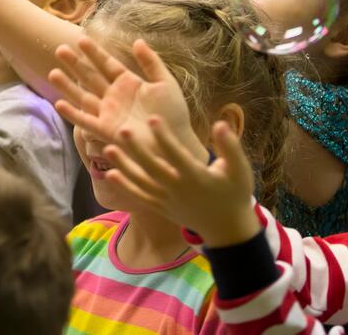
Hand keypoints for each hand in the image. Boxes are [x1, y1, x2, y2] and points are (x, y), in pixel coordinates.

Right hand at [52, 37, 200, 154]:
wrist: (175, 142)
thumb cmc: (173, 114)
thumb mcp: (165, 83)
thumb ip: (151, 62)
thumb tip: (137, 41)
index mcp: (128, 83)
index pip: (107, 64)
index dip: (94, 52)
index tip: (81, 39)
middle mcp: (114, 97)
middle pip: (90, 77)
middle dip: (75, 64)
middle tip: (60, 49)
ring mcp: (108, 113)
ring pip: (83, 96)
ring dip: (68, 86)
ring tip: (53, 73)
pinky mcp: (106, 130)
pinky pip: (86, 121)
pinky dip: (72, 114)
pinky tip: (59, 104)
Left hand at [103, 119, 259, 247]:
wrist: (227, 229)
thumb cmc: (235, 193)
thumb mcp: (240, 170)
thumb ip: (230, 147)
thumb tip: (220, 124)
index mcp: (197, 178)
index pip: (177, 155)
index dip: (164, 137)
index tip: (152, 119)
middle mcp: (178, 189)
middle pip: (153, 168)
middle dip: (137, 150)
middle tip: (122, 130)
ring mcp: (168, 200)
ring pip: (141, 182)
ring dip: (124, 166)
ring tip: (107, 149)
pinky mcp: (161, 207)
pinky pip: (140, 197)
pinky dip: (125, 187)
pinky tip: (110, 174)